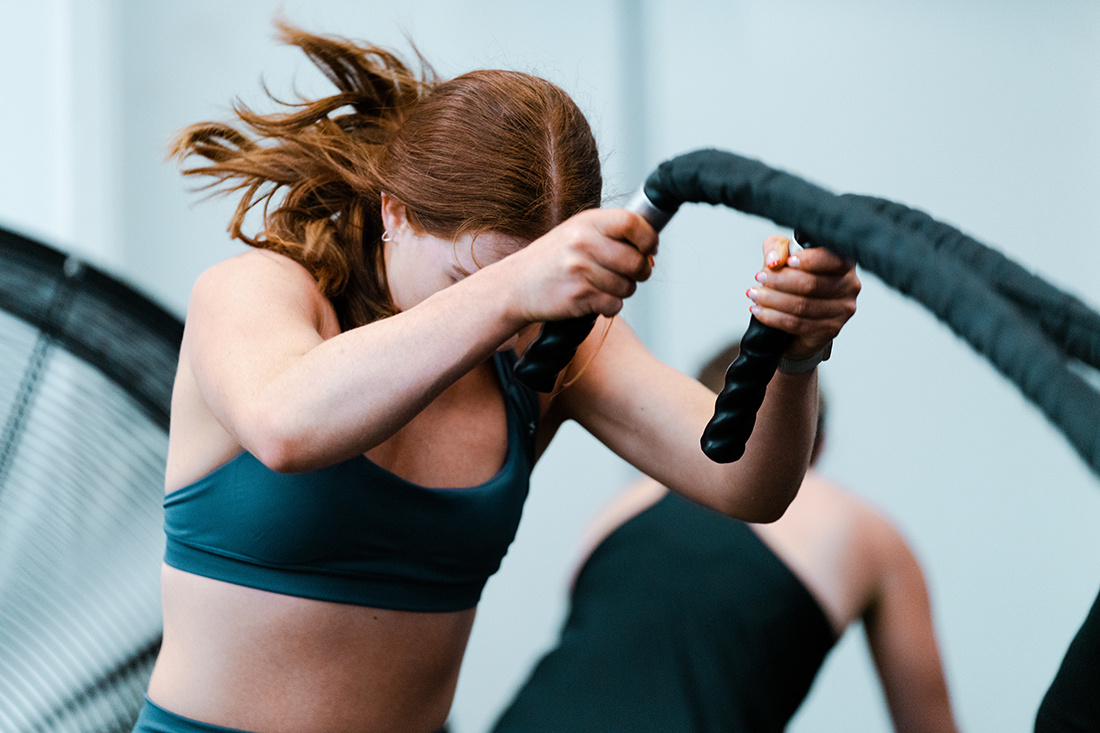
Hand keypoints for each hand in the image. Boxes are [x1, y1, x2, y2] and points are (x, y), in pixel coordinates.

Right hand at [501, 208, 657, 323]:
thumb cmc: (552, 260)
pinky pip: (614, 305)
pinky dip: (608, 306)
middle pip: (637, 260)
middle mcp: (583, 243)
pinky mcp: (579, 297)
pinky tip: (592, 299)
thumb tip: (651, 250)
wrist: (516, 285)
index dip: (648, 238)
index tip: (649, 248)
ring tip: (601, 286)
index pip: (632, 223)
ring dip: (621, 291)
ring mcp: (580, 270)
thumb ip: (611, 235)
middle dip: (640, 272)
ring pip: (628, 286)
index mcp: (587, 222)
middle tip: (628, 274)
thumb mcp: (577, 233)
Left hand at [745, 234, 859, 357]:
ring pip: (802, 305)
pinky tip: (759, 311)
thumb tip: (773, 260)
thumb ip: (777, 248)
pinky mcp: (830, 330)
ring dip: (772, 300)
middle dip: (780, 281)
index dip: (808, 260)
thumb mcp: (784, 255)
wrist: (798, 316)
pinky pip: (797, 324)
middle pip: (811, 284)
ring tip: (754, 294)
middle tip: (760, 278)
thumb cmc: (795, 279)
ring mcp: (843, 310)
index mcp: (844, 262)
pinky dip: (773, 317)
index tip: (787, 262)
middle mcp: (849, 285)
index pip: (830, 259)